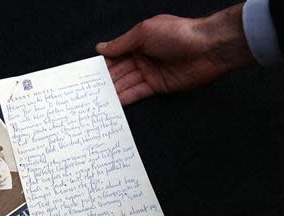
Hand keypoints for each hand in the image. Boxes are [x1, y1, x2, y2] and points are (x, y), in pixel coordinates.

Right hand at [96, 3, 254, 104]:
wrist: (207, 48)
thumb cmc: (176, 34)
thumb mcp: (143, 33)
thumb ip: (121, 43)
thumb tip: (100, 48)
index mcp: (138, 42)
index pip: (115, 54)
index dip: (102, 63)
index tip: (87, 74)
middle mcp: (142, 57)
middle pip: (119, 71)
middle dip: (105, 80)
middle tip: (89, 91)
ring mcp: (150, 73)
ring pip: (126, 83)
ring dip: (113, 91)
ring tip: (97, 100)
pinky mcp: (158, 87)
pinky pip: (138, 93)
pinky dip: (126, 98)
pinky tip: (114, 103)